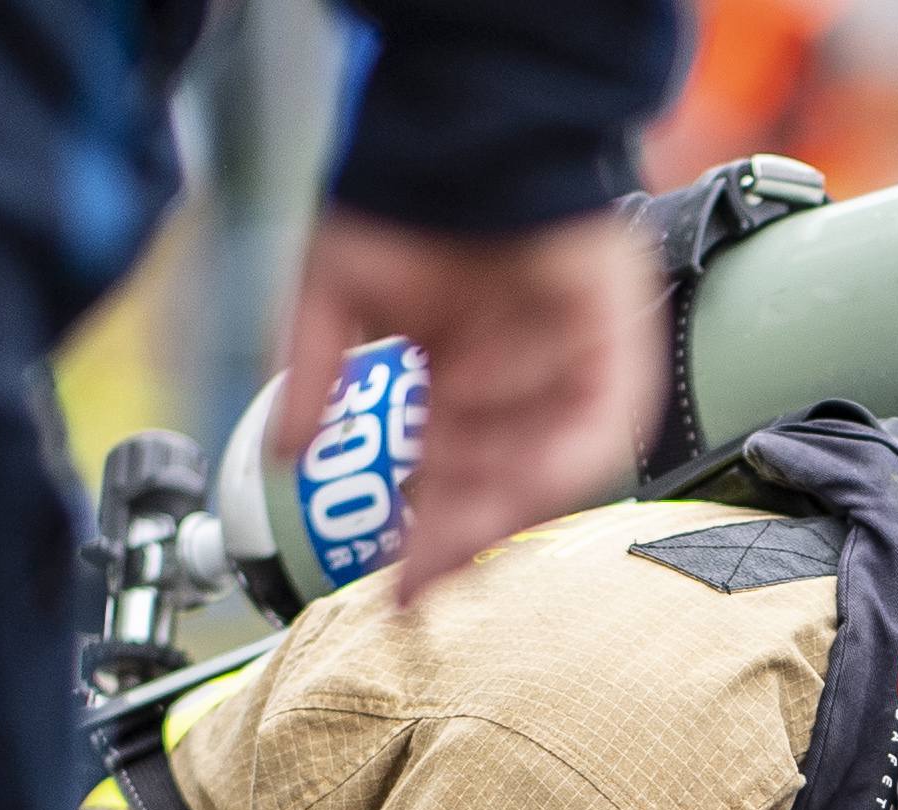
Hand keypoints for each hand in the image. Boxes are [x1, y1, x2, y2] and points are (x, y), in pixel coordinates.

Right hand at [277, 207, 661, 598]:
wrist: (465, 130)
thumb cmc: (402, 194)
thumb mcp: (334, 295)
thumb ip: (311, 377)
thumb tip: (281, 454)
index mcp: (456, 374)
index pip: (444, 475)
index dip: (421, 537)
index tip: (392, 591)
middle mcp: (515, 380)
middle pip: (495, 485)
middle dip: (457, 543)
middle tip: (416, 590)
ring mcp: (567, 366)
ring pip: (543, 468)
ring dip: (498, 514)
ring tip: (451, 552)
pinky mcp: (616, 348)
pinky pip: (600, 427)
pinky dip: (559, 464)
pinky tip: (513, 495)